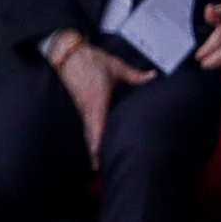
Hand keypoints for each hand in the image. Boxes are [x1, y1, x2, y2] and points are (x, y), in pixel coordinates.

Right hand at [52, 40, 152, 160]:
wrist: (68, 53)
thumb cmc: (90, 60)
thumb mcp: (115, 66)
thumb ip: (135, 75)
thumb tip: (152, 76)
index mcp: (97, 101)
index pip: (98, 128)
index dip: (97, 145)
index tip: (99, 160)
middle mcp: (87, 108)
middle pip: (90, 135)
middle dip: (93, 152)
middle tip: (97, 168)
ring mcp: (81, 107)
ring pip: (87, 130)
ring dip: (91, 144)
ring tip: (96, 160)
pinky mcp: (80, 104)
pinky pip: (85, 122)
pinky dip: (89, 134)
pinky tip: (93, 140)